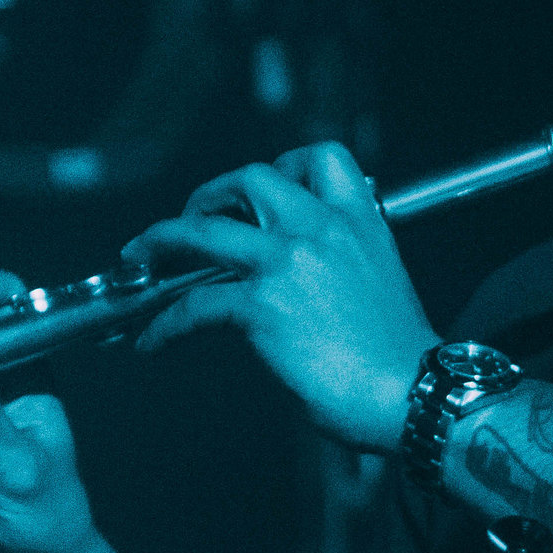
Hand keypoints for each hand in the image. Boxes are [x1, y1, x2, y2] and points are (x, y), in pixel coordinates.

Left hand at [123, 142, 439, 453]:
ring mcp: (288, 263)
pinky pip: (193, 304)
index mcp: (359, 221)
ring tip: (138, 260)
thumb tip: (293, 277)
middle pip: (249, 178)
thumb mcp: (380, 283)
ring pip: (201, 231)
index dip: (283, 168)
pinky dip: (164, 325)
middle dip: (209, 196)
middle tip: (191, 222)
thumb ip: (339, 263)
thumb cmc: (401, 357)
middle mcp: (322, 229)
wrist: (414, 395)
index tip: (260, 195)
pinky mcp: (263, 307)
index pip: (321, 158)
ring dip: (158, 242)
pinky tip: (154, 342)